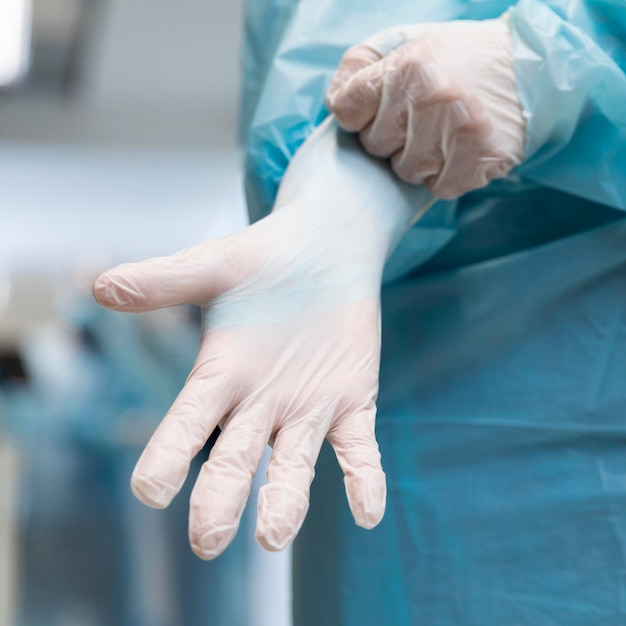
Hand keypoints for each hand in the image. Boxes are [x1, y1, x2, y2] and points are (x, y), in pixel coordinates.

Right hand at [93, 120, 421, 557]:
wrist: (326, 251)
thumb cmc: (265, 260)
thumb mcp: (213, 266)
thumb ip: (163, 280)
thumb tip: (99, 285)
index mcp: (221, 376)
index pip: (188, 423)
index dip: (168, 455)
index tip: (151, 491)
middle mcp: (260, 404)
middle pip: (234, 460)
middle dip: (220, 499)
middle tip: (208, 540)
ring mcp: (307, 409)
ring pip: (293, 466)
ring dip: (285, 501)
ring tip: (274, 534)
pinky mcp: (354, 403)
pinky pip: (359, 450)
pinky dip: (363, 479)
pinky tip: (367, 510)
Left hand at [326, 18, 525, 198]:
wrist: (533, 69)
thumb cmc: (459, 59)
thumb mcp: (408, 42)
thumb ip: (361, 65)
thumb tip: (335, 102)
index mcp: (407, 65)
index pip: (346, 110)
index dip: (360, 113)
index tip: (381, 107)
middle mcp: (430, 97)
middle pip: (375, 145)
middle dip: (393, 136)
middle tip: (422, 116)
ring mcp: (458, 130)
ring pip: (406, 171)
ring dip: (420, 158)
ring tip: (445, 131)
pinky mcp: (481, 159)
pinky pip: (438, 188)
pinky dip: (446, 175)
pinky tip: (461, 150)